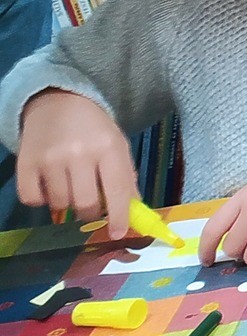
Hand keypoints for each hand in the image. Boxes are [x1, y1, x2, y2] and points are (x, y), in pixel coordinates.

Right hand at [15, 90, 136, 232]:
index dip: (118, 216)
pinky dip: (41, 199)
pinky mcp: (25, 164)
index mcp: (108, 146)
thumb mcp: (116, 145)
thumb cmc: (93, 128)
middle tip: (91, 207)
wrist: (57, 102)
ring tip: (70, 185)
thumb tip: (133, 211)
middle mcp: (79, 153)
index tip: (118, 233)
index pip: (117, 190)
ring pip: (60, 205)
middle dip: (91, 213)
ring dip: (67, 204)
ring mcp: (50, 159)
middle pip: (86, 203)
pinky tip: (49, 183)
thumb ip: (125, 177)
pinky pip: (33, 200)